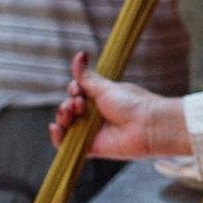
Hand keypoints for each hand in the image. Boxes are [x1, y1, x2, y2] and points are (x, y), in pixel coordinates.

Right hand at [49, 50, 186, 157]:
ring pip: (66, 125)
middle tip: (79, 103)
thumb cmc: (132, 104)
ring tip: (72, 110)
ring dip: (62, 116)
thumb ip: (87, 76)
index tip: (78, 89)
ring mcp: (92, 132)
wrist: (147, 125)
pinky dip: (57, 137)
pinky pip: (66, 145)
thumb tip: (79, 54)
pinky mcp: (91, 147)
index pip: (76, 94)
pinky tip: (56, 127)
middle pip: (68, 109)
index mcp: (100, 99)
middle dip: (67, 104)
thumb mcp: (106, 87)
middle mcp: (95, 116)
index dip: (73, 90)